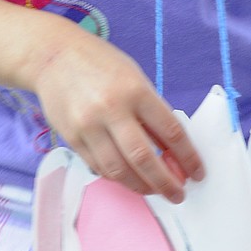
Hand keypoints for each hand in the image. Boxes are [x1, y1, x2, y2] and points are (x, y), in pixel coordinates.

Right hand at [30, 28, 203, 203]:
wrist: (52, 55)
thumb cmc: (100, 63)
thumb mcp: (134, 78)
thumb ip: (152, 112)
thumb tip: (171, 149)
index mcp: (135, 90)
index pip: (170, 131)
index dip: (188, 157)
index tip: (197, 172)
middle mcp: (111, 109)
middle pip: (144, 158)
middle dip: (165, 182)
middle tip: (178, 194)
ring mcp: (88, 126)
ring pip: (119, 170)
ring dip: (141, 187)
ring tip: (154, 191)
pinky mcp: (72, 138)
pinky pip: (98, 167)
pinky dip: (117, 177)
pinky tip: (129, 178)